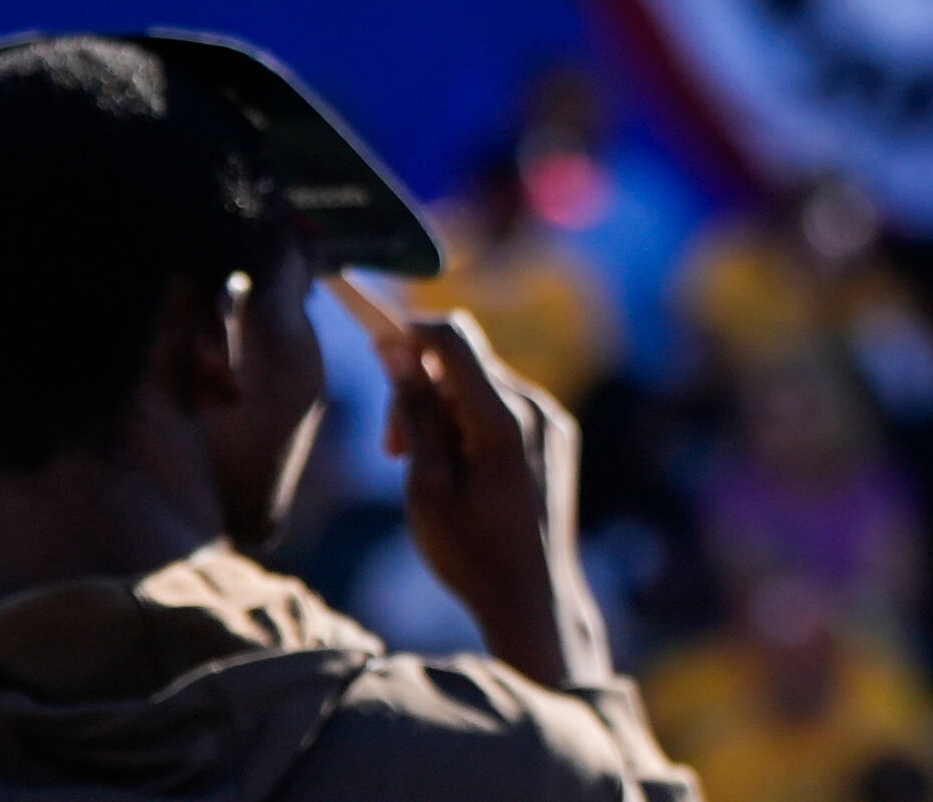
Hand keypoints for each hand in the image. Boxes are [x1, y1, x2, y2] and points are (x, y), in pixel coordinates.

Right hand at [379, 309, 612, 690]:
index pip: (454, 339)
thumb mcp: (425, 486)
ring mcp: (551, 420)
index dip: (410, 334)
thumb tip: (396, 349)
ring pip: (481, 386)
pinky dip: (471, 424)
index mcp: (502, 420)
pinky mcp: (556, 435)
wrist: (534, 599)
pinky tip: (460, 472)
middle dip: (420, 391)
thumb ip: (414, 413)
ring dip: (443, 412)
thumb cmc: (471, 554)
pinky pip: (503, 407)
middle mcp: (535, 407)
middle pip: (463, 364)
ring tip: (425, 469)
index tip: (377, 354)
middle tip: (391, 450)